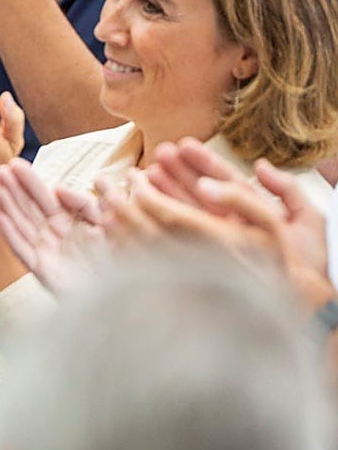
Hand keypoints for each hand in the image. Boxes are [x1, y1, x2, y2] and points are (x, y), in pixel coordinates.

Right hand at [0, 158, 107, 292]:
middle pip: (28, 209)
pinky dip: (9, 234)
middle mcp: (52, 236)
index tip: (14, 163)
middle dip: (13, 189)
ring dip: (7, 206)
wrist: (124, 294)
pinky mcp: (42, 271)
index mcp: (66, 222)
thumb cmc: (114, 260)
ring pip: (21, 225)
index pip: (43, 197)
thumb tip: (56, 188)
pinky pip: (22, 250)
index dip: (29, 181)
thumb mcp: (104, 223)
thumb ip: (83, 203)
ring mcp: (45, 253)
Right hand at [147, 139, 328, 280]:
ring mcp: (214, 240)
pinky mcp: (203, 257)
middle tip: (160, 153)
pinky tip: (144, 205)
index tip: (184, 145)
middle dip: (178, 171)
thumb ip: (288, 191)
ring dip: (165, 190)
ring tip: (147, 172)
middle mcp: (229, 224)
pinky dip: (160, 220)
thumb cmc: (306, 267)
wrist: (305, 304)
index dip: (204, 162)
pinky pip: (177, 234)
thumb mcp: (307, 222)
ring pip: (185, 209)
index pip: (224, 180)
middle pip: (199, 192)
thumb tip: (260, 165)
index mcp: (250, 211)